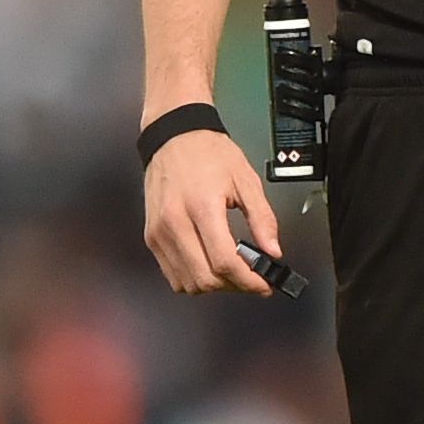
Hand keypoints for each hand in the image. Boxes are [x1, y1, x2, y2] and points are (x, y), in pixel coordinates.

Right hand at [140, 127, 282, 297]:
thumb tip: (272, 251)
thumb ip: (262, 219)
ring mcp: (160, 233)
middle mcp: (175, 223)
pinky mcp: (151, 237)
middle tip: (250, 278)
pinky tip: (208, 264)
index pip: (224, 262)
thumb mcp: (246, 180)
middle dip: (233, 286)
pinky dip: (193, 278)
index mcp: (202, 207)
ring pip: (187, 283)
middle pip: (205, 279)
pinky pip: (172, 275)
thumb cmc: (208, 153)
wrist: (174, 137)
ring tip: (230, 271)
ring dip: (213, 285)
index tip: (263, 284)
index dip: (248, 281)